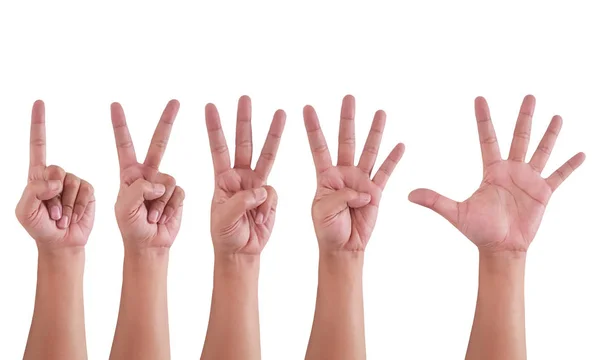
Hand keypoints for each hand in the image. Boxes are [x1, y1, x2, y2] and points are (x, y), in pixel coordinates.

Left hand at [15, 100, 94, 248]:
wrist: (62, 243)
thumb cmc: (39, 229)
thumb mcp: (25, 212)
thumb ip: (34, 191)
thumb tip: (57, 179)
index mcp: (37, 175)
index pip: (38, 145)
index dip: (39, 124)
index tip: (40, 102)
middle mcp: (57, 175)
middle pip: (57, 171)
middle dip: (53, 196)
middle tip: (51, 215)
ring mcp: (74, 182)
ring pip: (72, 184)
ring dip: (67, 206)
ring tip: (61, 219)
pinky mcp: (89, 191)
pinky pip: (86, 191)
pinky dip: (79, 207)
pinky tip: (74, 217)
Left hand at [110, 100, 184, 248]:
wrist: (148, 245)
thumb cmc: (130, 228)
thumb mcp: (123, 208)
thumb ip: (137, 189)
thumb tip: (159, 183)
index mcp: (129, 173)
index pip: (124, 145)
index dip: (120, 125)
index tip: (115, 104)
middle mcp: (148, 174)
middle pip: (159, 143)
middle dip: (167, 121)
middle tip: (175, 101)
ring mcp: (164, 184)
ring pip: (169, 180)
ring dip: (159, 203)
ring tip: (150, 217)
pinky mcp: (178, 194)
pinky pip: (179, 193)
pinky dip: (170, 208)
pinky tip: (162, 218)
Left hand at [205, 96, 285, 255]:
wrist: (241, 252)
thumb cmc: (224, 235)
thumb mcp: (222, 219)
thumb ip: (240, 202)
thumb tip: (262, 189)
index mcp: (222, 179)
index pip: (217, 148)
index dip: (214, 128)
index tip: (210, 106)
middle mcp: (240, 177)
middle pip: (242, 143)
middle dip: (243, 120)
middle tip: (244, 98)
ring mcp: (256, 185)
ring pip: (266, 155)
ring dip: (273, 134)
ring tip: (280, 112)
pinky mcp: (270, 196)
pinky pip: (273, 195)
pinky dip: (267, 208)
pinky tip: (259, 220)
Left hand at [303, 95, 404, 251]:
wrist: (343, 247)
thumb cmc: (327, 229)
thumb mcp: (323, 210)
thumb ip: (341, 197)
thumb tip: (364, 191)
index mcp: (325, 176)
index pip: (318, 147)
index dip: (313, 128)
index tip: (307, 108)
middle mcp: (344, 173)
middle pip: (346, 140)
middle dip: (347, 119)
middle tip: (348, 97)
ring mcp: (360, 181)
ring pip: (368, 151)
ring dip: (374, 132)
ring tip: (380, 112)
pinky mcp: (375, 192)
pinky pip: (385, 172)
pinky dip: (393, 159)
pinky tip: (399, 145)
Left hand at [409, 95, 584, 252]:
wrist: (500, 248)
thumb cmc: (478, 230)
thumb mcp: (455, 213)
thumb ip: (435, 200)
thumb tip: (408, 194)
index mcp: (491, 170)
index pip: (487, 138)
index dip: (484, 118)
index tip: (479, 98)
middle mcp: (511, 170)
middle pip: (519, 137)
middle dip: (524, 117)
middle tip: (529, 96)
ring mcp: (529, 180)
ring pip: (541, 151)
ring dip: (550, 134)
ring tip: (557, 116)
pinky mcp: (544, 193)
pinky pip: (559, 175)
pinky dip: (570, 165)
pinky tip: (581, 152)